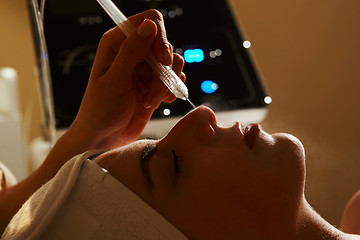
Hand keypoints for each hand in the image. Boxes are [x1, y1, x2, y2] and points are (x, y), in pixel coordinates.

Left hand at [72, 9, 185, 147]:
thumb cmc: (100, 110)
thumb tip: (150, 24)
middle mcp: (133, 51)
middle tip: (152, 90)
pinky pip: (174, 78)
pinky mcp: (155, 83)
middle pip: (164, 44)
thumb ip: (132, 51)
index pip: (148, 22)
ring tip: (150, 100)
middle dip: (163, 70)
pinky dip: (170, 91)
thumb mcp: (115, 80)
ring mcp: (145, 68)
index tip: (161, 61)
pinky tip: (157, 102)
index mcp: (117, 43)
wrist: (105, 137)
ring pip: (173, 63)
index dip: (159, 39)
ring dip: (165, 84)